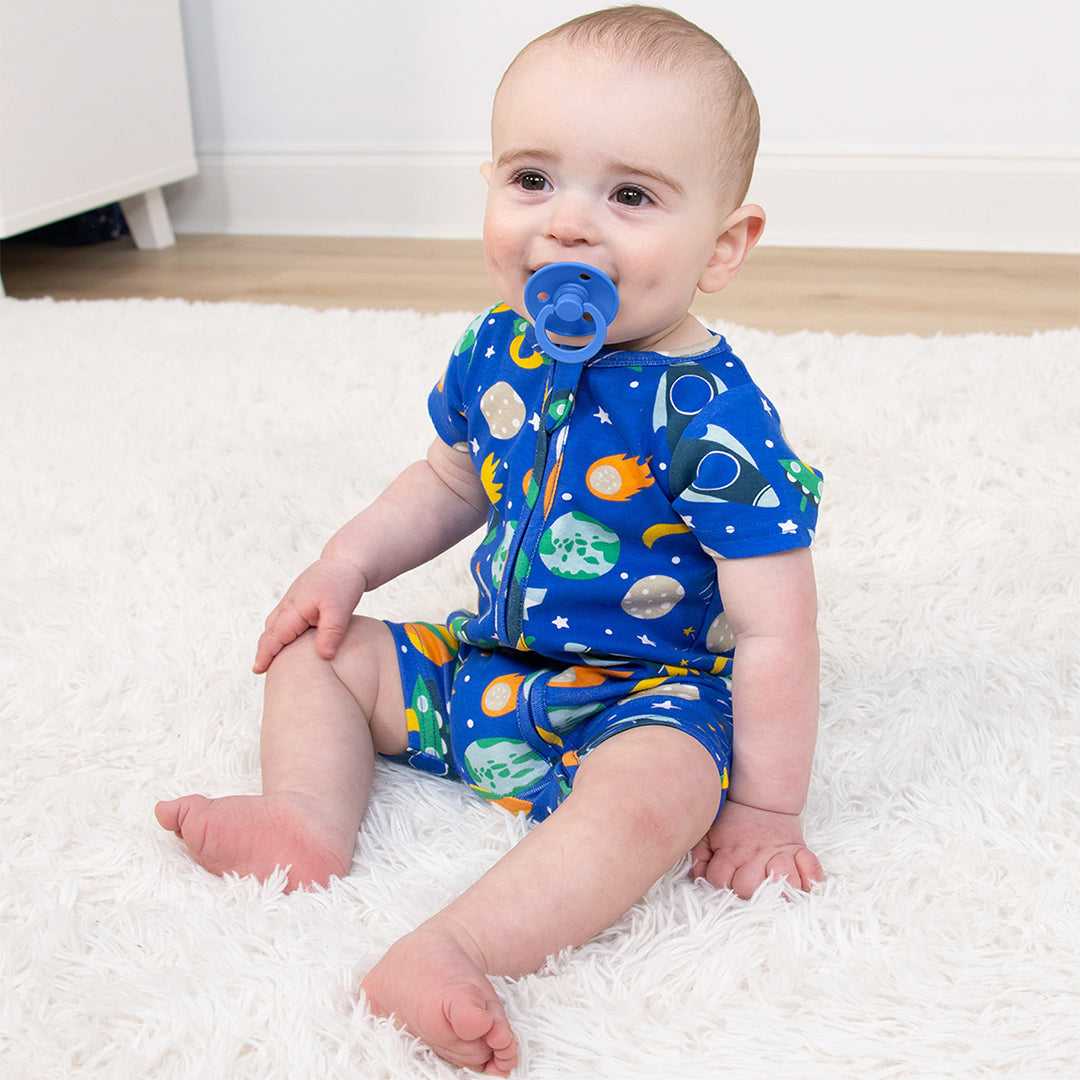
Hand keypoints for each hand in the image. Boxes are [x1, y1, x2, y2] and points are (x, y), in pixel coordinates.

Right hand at [252, 556, 367, 673]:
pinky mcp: (298, 599)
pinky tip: (286, 640)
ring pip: (275, 623)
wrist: (347, 561)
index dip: (266, 653)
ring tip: (269, 658)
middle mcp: (289, 604)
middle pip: (271, 630)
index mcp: (295, 608)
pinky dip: (279, 630)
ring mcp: (292, 600)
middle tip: (259, 669)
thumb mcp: (340, 610)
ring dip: (270, 639)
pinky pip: (283, 618)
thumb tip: (324, 656)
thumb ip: (331, 633)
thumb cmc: (343, 583)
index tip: (257, 669)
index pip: (276, 636)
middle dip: (264, 649)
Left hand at [689, 798, 824, 898]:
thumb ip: (701, 856)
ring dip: (780, 889)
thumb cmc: (733, 822)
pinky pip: (811, 870)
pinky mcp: (800, 851)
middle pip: (748, 887)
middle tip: (750, 884)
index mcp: (730, 852)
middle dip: (746, 890)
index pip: (719, 880)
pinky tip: (804, 884)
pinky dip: (810, 879)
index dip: (720, 884)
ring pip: (781, 881)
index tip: (725, 880)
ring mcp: (779, 854)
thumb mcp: (709, 834)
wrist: (762, 799)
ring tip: (776, 888)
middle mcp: (754, 855)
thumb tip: (698, 877)